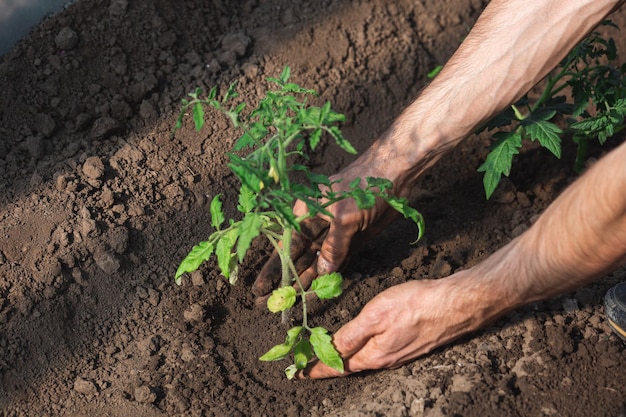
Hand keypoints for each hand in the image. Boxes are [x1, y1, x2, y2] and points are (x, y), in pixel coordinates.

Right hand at [252, 153, 405, 299]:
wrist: (393, 175)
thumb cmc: (362, 188)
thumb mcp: (344, 217)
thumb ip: (333, 246)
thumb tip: (322, 272)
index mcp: (305, 213)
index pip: (286, 247)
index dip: (275, 269)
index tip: (261, 288)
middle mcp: (316, 225)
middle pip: (297, 258)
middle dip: (285, 280)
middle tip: (268, 302)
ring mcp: (334, 234)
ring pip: (316, 263)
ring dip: (305, 281)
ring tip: (290, 302)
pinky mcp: (352, 240)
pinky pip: (337, 262)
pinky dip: (330, 276)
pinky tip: (319, 291)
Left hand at [297, 274, 490, 378]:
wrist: (458, 304)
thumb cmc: (417, 305)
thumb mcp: (376, 315)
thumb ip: (351, 335)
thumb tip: (328, 353)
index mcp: (373, 355)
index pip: (336, 366)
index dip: (315, 369)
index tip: (297, 373)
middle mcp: (384, 360)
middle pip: (349, 366)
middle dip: (327, 365)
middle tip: (306, 363)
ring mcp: (399, 354)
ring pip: (364, 359)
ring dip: (343, 358)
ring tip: (328, 355)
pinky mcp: (410, 344)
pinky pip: (378, 352)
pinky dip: (361, 350)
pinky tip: (361, 343)